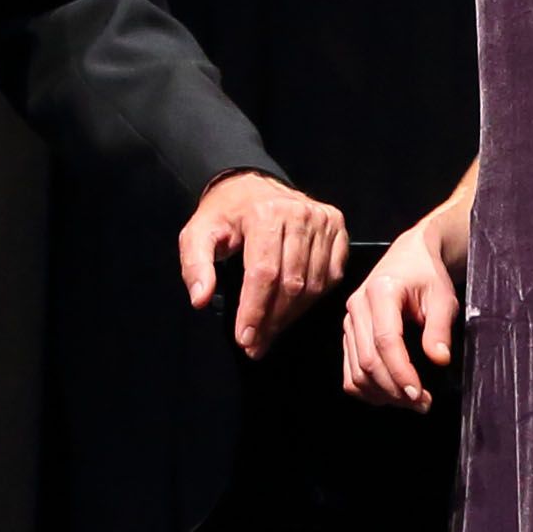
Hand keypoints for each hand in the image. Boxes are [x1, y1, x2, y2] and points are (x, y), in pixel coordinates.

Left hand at [181, 173, 350, 356]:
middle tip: (256, 344)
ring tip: (270, 332)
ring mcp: (323, 220)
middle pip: (291, 283)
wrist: (251, 187)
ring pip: (313, 285)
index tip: (245, 338)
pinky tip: (291, 309)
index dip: (255, 311)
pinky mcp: (337, 228)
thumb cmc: (225, 214)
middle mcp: (300, 214)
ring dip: (291, 316)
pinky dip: (313, 299)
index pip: (264, 274)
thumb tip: (200, 299)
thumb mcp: (198, 234)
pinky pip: (331, 276)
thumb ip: (195, 266)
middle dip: (272, 321)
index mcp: (265, 213)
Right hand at [344, 227, 466, 410]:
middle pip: (368, 361)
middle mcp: (357, 306)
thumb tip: (439, 360)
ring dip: (382, 394)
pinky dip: (367, 390)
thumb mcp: (443, 297)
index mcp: (381, 292)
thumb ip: (440, 328)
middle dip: (394, 390)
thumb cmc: (427, 275)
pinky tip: (389, 395)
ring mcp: (349, 321)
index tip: (420, 394)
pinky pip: (349, 371)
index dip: (401, 373)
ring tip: (410, 402)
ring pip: (356, 371)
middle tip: (422, 404)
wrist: (409, 257)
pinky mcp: (348, 333)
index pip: (386, 341)